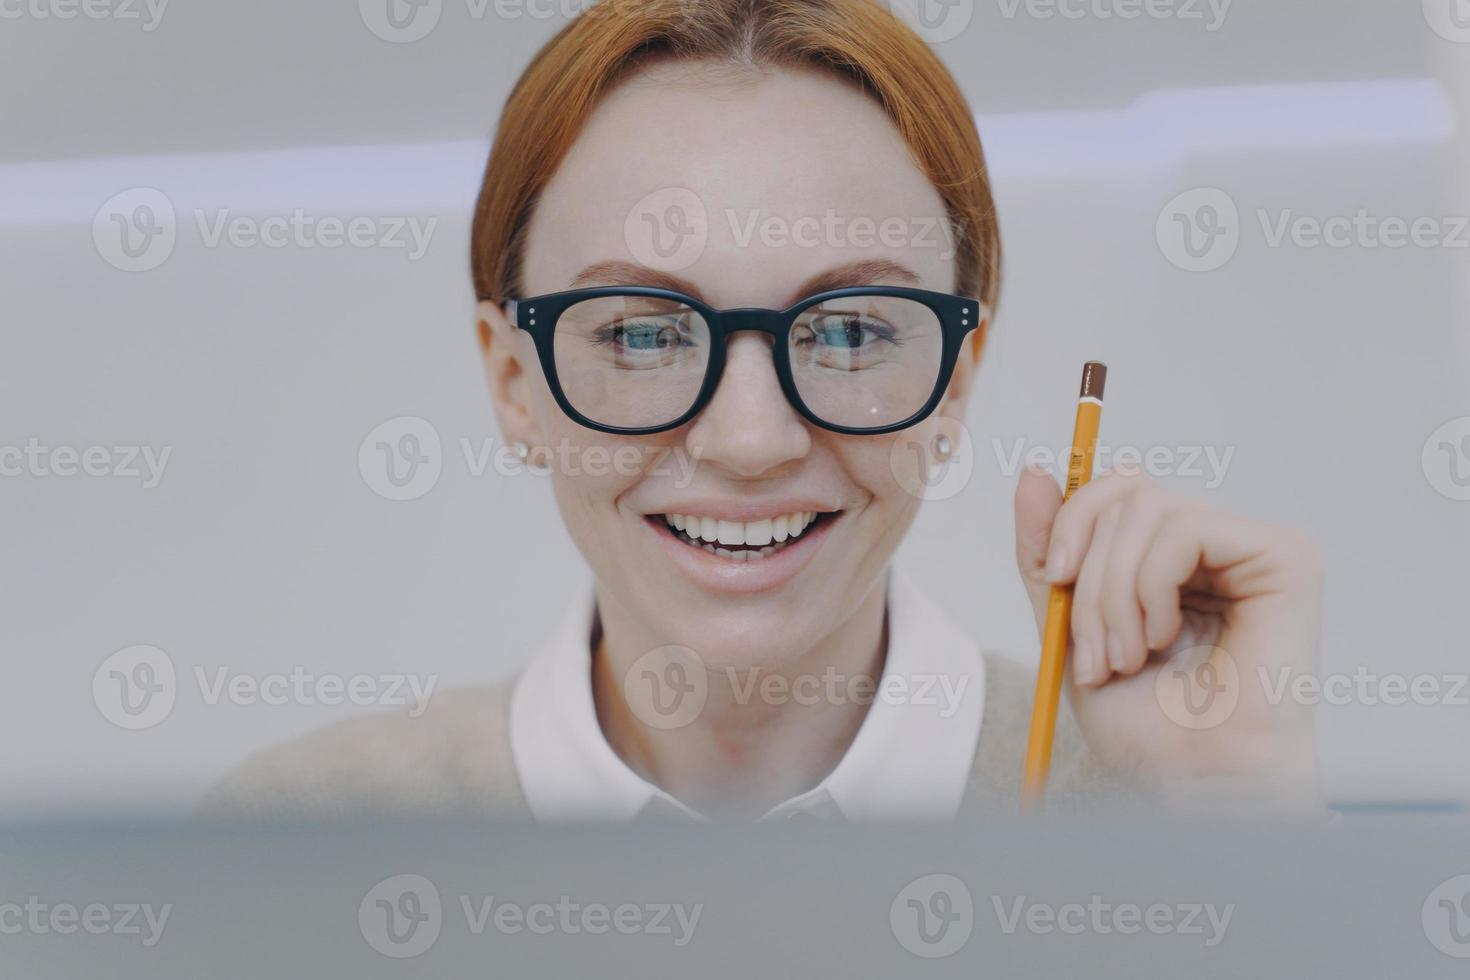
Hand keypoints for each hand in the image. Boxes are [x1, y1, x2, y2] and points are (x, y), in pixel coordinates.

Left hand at [1013, 465, 1323, 806]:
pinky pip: (1185, 529)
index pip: (1113, 489)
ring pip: (1146, 509)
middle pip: (1124, 493)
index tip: (1053, 576)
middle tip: (1093, 650)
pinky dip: (1151, 586)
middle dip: (1089, 575)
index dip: (1070, 520)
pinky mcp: (1286, 557)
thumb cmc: (1146, 725)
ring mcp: (1252, 548)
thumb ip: (1048, 552)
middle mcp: (1216, 546)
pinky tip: (1165, 637)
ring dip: (1114, 592)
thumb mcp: (1067, 627)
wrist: (1194, 784)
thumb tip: (1033, 471)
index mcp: (1171, 560)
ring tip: (1126, 656)